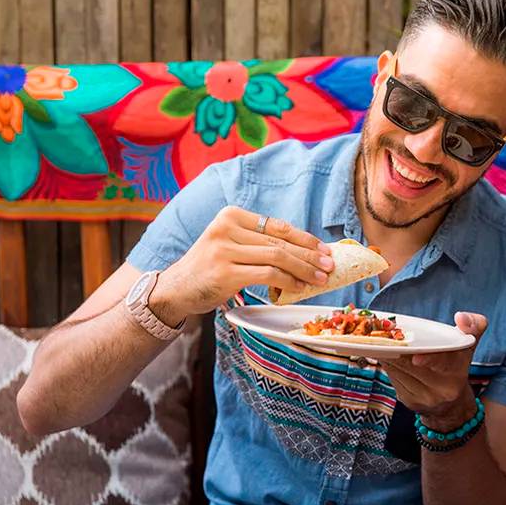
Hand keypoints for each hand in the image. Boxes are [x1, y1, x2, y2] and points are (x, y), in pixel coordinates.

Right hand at [151, 207, 334, 320]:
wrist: (176, 289)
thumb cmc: (210, 268)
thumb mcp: (230, 244)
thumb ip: (258, 242)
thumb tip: (303, 250)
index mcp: (230, 215)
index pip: (276, 225)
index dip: (304, 237)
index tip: (323, 248)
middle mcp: (226, 228)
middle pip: (279, 241)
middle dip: (309, 254)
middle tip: (329, 264)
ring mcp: (224, 250)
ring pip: (276, 257)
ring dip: (303, 269)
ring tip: (320, 278)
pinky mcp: (225, 273)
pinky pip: (267, 275)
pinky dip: (287, 281)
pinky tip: (299, 287)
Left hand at [382, 311, 486, 428]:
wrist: (451, 406)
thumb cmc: (456, 365)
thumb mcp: (469, 345)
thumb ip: (473, 325)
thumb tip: (461, 317)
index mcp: (457, 372)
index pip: (443, 363)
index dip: (429, 359)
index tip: (416, 358)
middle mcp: (442, 389)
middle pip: (412, 365)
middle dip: (398, 350)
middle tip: (386, 335)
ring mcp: (424, 398)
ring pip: (399, 371)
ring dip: (389, 355)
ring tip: (383, 342)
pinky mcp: (409, 402)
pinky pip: (394, 379)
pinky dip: (389, 365)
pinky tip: (388, 356)